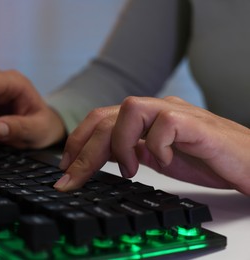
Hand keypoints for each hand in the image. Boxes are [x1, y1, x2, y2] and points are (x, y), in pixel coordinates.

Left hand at [54, 96, 249, 194]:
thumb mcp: (159, 158)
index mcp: (144, 119)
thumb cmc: (208, 159)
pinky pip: (165, 123)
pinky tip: (164, 161)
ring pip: (129, 109)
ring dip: (120, 144)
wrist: (249, 162)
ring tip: (129, 170)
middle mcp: (155, 110)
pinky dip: (157, 145)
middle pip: (106, 116)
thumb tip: (101, 158)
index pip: (100, 119)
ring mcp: (175, 113)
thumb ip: (133, 151)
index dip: (78, 141)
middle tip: (73, 177)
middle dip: (84, 149)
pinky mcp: (196, 123)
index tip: (65, 167)